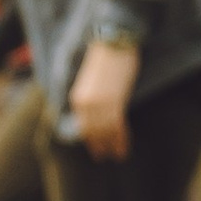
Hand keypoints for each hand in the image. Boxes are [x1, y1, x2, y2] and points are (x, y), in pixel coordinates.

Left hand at [67, 38, 139, 159]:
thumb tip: (97, 115)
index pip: (83, 126)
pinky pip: (117, 127)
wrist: (114, 42)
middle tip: (106, 158)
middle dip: (100, 146)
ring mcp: (100, 105)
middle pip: (93, 132)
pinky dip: (121, 139)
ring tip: (118, 157)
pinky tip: (124, 148)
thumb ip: (91, 99)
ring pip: (106, 132)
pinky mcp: (115, 102)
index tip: (96, 150)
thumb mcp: (90, 81)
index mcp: (77, 99)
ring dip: (112, 146)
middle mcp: (85, 105)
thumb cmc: (104, 57)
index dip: (91, 140)